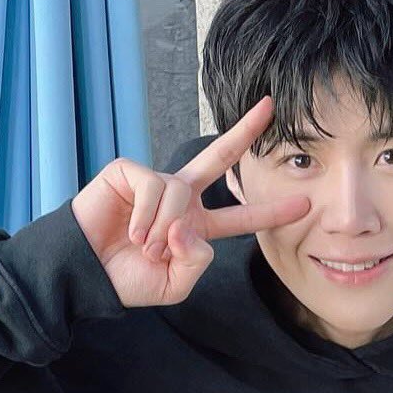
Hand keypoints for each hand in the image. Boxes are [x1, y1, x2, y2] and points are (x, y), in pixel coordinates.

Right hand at [70, 97, 309, 307]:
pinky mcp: (129, 172)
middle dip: (245, 131)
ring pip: (180, 193)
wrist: (87, 273)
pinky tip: (133, 231)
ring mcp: (156, 183)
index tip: (305, 204)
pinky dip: (147, 214)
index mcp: (198, 227)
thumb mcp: (175, 285)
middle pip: (219, 157)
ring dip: (166, 227)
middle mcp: (181, 198)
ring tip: (146, 246)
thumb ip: (197, 261)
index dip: (271, 211)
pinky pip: (154, 186)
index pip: (241, 217)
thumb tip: (191, 227)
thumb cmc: (128, 279)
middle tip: (270, 107)